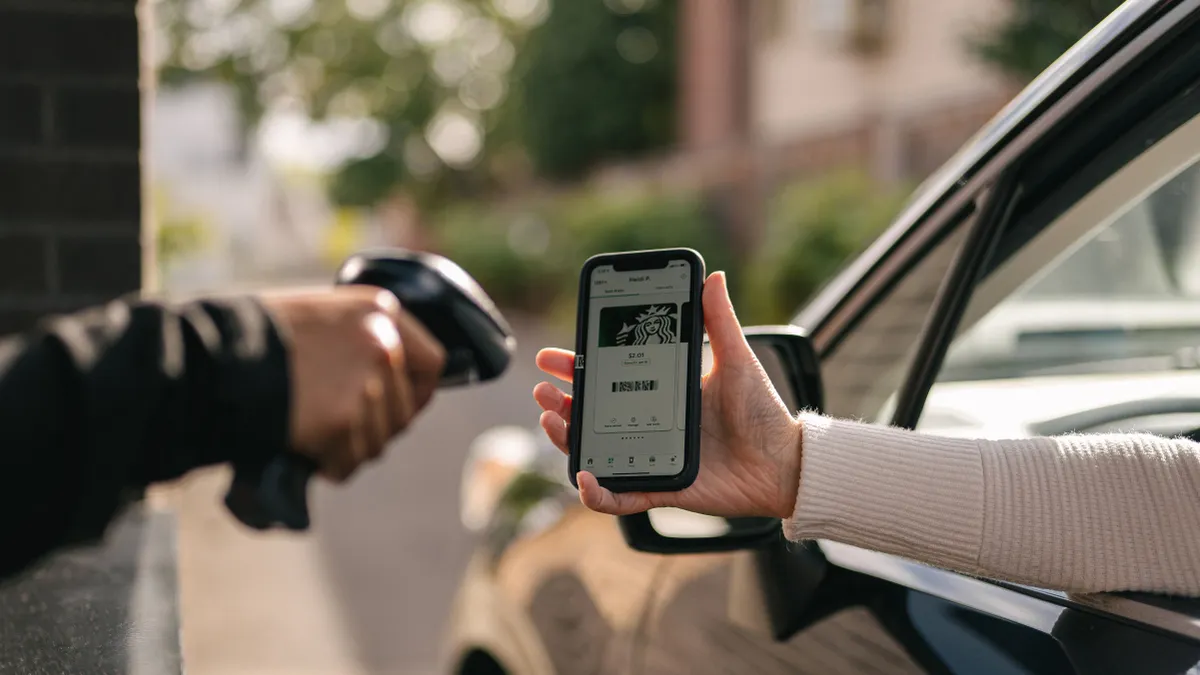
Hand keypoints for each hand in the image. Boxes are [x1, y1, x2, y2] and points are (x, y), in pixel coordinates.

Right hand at [264, 286, 445, 481]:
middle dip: (375, 429)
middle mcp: (382, 342)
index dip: (418, 394)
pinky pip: (349, 460)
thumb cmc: (256, 339)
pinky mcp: (344, 419)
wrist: (213, 359)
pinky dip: (329, 464)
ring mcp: (366, 381)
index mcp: (379, 310)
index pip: (432, 362)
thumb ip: (359, 341)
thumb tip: (388, 383)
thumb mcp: (321, 319)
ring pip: (378, 441)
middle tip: (340, 431)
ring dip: (350, 449)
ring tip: (315, 437)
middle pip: (404, 411)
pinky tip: (305, 448)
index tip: (400, 409)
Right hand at [533, 271, 802, 519]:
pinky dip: (596, 493)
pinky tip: (584, 475)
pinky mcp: (660, 489)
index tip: (552, 357)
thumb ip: (720, 322)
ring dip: (565, 438)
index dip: (576, 368)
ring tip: (552, 419)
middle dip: (560, 401)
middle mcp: (649, 425)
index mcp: (661, 393)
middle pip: (590, 414)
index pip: (608, 377)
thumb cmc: (764, 414)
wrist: (786, 464)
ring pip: (594, 451)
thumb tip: (712, 276)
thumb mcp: (736, 361)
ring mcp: (650, 457)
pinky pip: (619, 497)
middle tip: (544, 389)